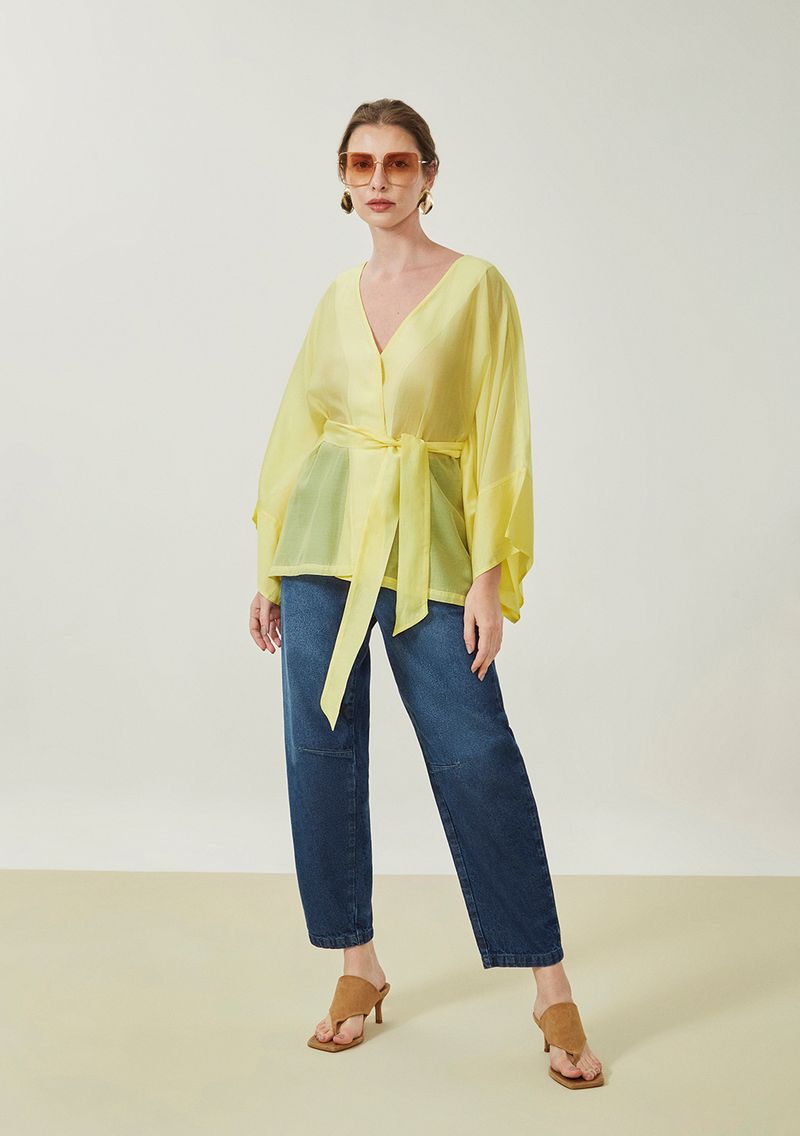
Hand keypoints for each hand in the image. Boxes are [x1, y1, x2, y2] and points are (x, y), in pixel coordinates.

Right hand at [249, 591, 280, 652]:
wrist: (280, 579)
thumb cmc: (270, 588)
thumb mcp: (265, 602)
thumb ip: (264, 617)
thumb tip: (264, 632)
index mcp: (255, 612)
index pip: (254, 629)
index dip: (258, 639)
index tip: (263, 647)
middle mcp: (262, 614)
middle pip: (263, 631)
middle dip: (267, 641)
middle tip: (271, 650)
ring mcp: (270, 614)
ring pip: (271, 629)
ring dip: (275, 638)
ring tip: (279, 645)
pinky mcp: (278, 612)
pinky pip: (278, 624)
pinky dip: (281, 631)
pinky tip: (284, 637)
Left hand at [463, 565, 502, 679]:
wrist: (488, 585)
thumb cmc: (475, 597)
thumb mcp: (467, 616)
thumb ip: (469, 634)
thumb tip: (470, 650)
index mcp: (487, 627)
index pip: (483, 650)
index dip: (478, 662)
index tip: (473, 671)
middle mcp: (496, 629)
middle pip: (491, 652)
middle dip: (485, 666)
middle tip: (480, 677)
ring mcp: (499, 627)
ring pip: (496, 648)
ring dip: (490, 660)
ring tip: (485, 669)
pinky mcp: (500, 624)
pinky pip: (499, 642)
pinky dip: (494, 651)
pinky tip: (490, 655)